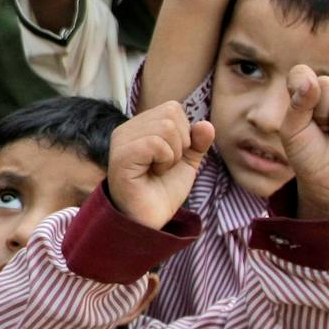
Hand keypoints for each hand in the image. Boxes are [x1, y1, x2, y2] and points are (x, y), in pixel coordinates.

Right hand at [107, 101, 215, 229]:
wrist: (149, 220)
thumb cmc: (162, 192)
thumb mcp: (186, 163)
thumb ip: (197, 142)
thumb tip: (207, 124)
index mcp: (138, 127)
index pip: (172, 108)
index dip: (184, 133)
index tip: (172, 158)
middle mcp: (126, 129)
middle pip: (170, 113)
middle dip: (181, 143)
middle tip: (166, 165)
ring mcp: (121, 141)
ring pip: (166, 126)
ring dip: (173, 154)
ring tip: (159, 169)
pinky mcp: (122, 155)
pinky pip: (156, 142)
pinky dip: (165, 160)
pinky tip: (153, 173)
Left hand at [278, 65, 328, 217]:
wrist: (328, 182)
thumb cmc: (308, 155)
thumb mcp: (292, 132)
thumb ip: (297, 104)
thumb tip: (311, 81)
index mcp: (310, 94)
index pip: (302, 73)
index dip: (301, 87)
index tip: (301, 110)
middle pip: (327, 84)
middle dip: (320, 113)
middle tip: (323, 131)